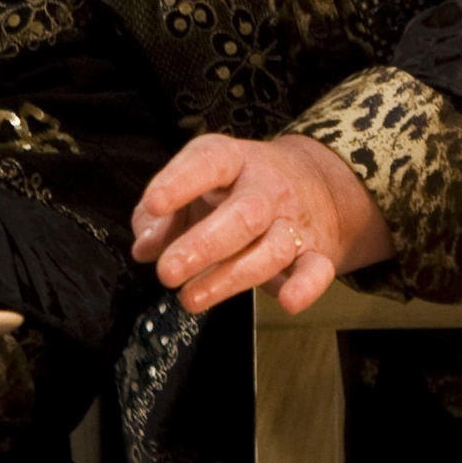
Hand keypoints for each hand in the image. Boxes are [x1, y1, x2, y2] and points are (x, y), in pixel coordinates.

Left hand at [130, 133, 390, 314]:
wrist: (314, 185)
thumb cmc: (235, 190)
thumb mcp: (193, 187)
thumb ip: (160, 216)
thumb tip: (145, 248)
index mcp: (233, 161)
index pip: (210, 162)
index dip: (181, 182)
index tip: (155, 204)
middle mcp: (268, 188)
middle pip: (244, 214)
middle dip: (204, 245)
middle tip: (168, 272)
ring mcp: (294, 220)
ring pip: (273, 248)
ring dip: (231, 277)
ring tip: (191, 298)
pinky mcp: (316, 252)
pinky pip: (316, 270)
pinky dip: (306, 287)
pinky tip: (288, 301)